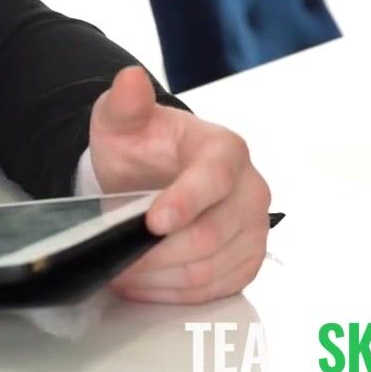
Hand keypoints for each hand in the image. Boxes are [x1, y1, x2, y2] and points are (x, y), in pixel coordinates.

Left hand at [89, 65, 271, 304]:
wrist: (156, 172)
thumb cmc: (143, 147)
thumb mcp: (122, 121)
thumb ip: (124, 104)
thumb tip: (129, 79)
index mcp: (225, 150)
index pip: (212, 181)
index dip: (183, 203)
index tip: (152, 221)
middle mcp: (251, 190)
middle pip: (209, 236)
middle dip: (157, 252)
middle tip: (116, 255)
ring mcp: (254, 229)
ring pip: (209, 269)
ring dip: (160, 277)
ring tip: (123, 270)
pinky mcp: (247, 261)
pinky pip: (214, 290)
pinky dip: (173, 292)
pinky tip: (145, 282)